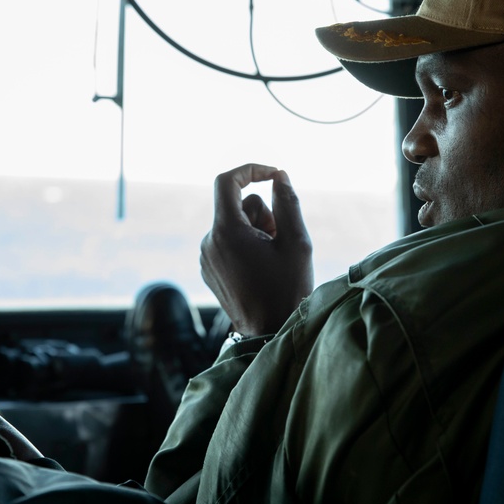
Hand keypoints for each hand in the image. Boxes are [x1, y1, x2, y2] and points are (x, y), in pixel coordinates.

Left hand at [200, 163, 312, 335]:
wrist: (269, 334)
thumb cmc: (287, 289)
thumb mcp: (297, 241)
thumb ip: (288, 201)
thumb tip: (280, 175)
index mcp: (226, 231)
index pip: (226, 181)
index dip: (250, 170)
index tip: (273, 174)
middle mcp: (209, 241)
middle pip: (238, 205)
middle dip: (264, 214)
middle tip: (281, 239)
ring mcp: (206, 257)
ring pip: (235, 224)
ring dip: (257, 231)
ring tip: (273, 258)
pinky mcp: (208, 269)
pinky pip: (228, 242)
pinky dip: (246, 245)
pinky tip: (261, 269)